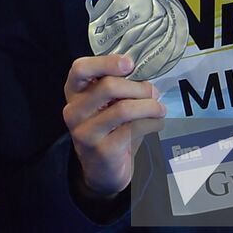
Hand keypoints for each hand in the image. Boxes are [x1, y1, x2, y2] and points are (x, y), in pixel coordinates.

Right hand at [63, 54, 165, 199]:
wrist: (101, 170)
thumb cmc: (107, 128)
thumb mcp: (105, 104)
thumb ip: (118, 86)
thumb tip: (147, 80)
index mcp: (74, 92)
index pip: (80, 68)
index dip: (106, 62)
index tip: (130, 64)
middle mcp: (74, 111)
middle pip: (108, 86)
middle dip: (138, 87)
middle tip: (153, 91)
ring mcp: (86, 132)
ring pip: (124, 109)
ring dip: (149, 106)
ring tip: (159, 109)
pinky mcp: (102, 150)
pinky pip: (134, 128)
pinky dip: (152, 123)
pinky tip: (157, 123)